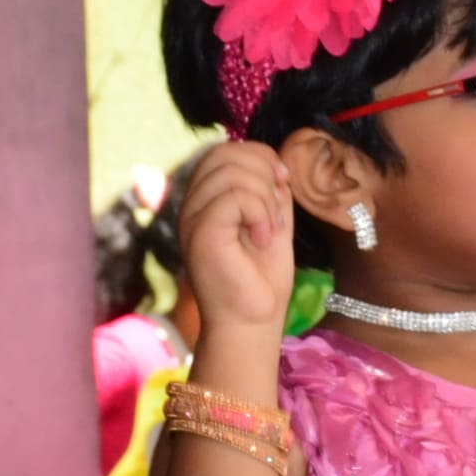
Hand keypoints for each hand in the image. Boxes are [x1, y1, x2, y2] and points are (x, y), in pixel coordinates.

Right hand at [177, 141, 302, 336]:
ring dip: (265, 197)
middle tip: (277, 212)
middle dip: (263, 172)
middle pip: (224, 153)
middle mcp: (193, 206)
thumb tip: (276, 164)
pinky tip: (263, 239)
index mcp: (206, 200)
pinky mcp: (201, 233)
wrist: (251, 324)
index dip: (259, 156)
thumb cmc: (260, 282)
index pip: (225, 151)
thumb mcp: (273, 224)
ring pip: (230, 171)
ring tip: (270, 230)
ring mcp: (192, 218)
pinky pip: (233, 196)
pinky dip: (260, 213)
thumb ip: (270, 193)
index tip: (282, 183)